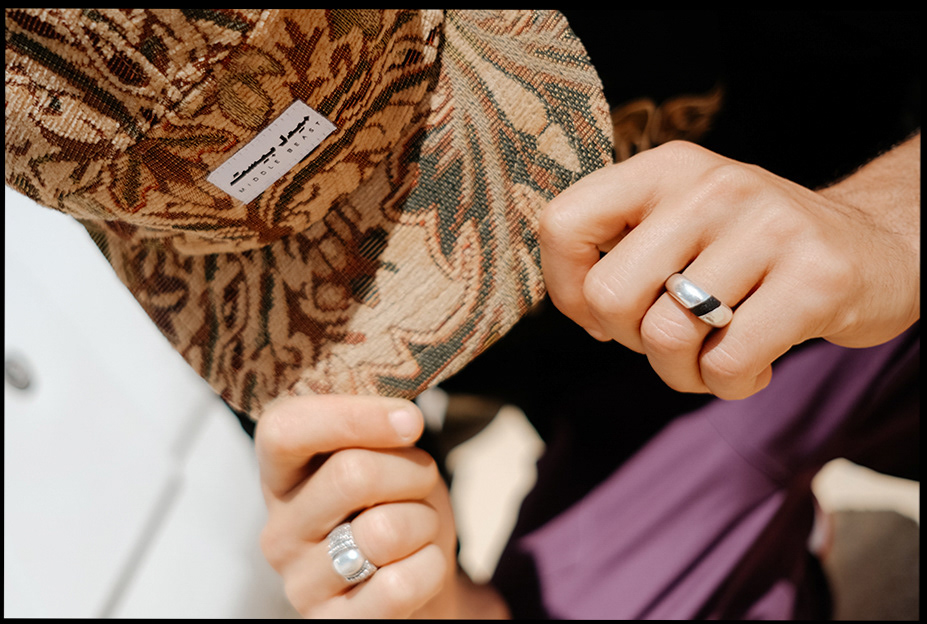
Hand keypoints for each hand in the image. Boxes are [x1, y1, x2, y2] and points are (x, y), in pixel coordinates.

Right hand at [255, 394, 461, 618]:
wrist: (417, 584)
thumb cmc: (398, 508)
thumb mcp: (385, 456)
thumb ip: (376, 431)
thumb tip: (403, 418)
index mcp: (281, 475)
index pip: (285, 429)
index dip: (353, 416)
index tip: (411, 420)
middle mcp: (279, 530)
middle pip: (353, 474)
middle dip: (413, 472)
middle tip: (421, 484)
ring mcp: (301, 584)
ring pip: (385, 531)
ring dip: (425, 521)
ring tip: (417, 529)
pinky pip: (399, 586)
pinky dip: (431, 567)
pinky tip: (419, 566)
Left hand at [540, 138, 919, 399]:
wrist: (875, 247)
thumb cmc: (751, 251)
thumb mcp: (682, 221)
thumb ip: (621, 246)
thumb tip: (574, 302)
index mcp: (665, 168)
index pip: (563, 224)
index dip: (567, 289)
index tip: (601, 314)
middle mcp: (711, 187)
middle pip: (609, 297)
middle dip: (630, 340)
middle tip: (671, 334)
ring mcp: (768, 229)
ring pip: (666, 339)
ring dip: (681, 372)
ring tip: (712, 355)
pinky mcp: (815, 280)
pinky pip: (726, 366)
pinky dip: (728, 384)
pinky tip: (754, 364)